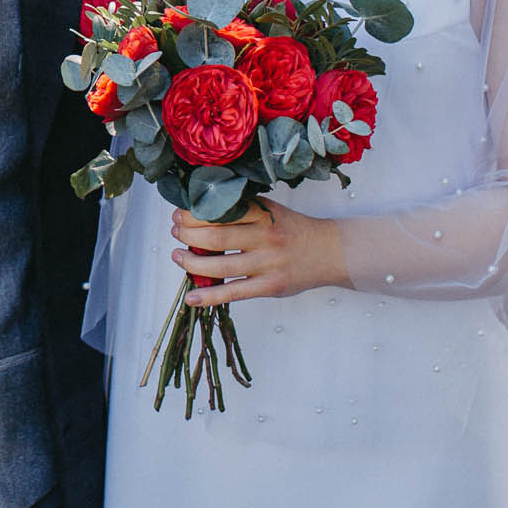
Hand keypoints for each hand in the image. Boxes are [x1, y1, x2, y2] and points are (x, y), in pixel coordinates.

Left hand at [171, 201, 347, 304]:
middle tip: (176, 234)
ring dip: (192, 262)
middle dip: (188, 235)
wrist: (331, 252)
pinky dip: (210, 296)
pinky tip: (191, 297)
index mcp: (263, 214)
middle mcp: (265, 237)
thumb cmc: (293, 230)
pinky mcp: (270, 286)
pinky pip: (234, 292)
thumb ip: (242, 210)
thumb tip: (199, 212)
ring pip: (221, 265)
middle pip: (216, 236)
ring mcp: (268, 263)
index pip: (220, 212)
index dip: (193, 214)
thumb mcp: (271, 210)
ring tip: (177, 257)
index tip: (179, 216)